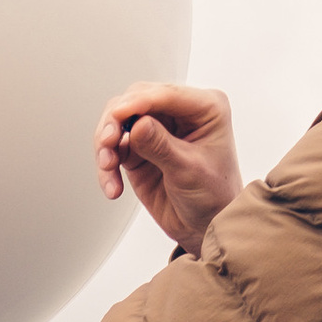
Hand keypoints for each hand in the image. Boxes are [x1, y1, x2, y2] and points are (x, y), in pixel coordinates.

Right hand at [94, 81, 242, 258]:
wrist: (205, 226)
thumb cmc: (213, 197)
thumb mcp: (189, 171)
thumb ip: (161, 146)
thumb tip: (137, 125)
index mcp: (205, 108)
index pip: (166, 94)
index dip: (138, 102)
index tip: (117, 114)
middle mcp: (180, 113)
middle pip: (136, 100)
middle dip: (116, 122)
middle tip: (107, 142)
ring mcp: (158, 129)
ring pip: (119, 120)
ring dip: (107, 144)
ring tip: (108, 166)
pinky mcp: (139, 148)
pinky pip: (114, 146)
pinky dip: (107, 164)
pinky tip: (112, 185)